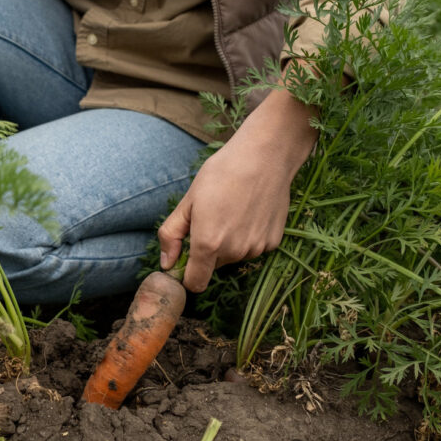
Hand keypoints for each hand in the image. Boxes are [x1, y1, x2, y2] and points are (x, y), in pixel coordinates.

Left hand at [157, 89, 317, 291]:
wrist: (264, 157)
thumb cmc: (221, 174)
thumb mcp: (187, 201)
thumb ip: (172, 236)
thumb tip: (167, 263)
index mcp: (208, 244)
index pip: (195, 283)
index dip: (186, 274)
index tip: (185, 258)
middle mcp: (234, 252)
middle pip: (213, 266)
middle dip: (207, 251)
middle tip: (210, 218)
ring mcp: (257, 249)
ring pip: (233, 256)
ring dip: (228, 243)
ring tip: (231, 210)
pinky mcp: (274, 242)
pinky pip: (252, 248)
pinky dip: (248, 236)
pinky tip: (249, 212)